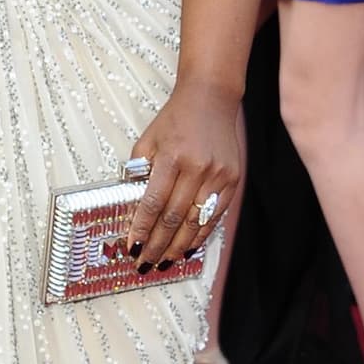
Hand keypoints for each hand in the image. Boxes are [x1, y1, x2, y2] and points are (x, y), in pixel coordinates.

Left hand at [125, 84, 240, 269]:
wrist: (210, 100)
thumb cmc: (175, 119)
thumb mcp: (148, 140)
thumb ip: (139, 172)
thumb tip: (132, 209)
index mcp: (172, 157)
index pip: (153, 202)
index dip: (141, 228)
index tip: (131, 247)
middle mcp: (197, 168)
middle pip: (174, 218)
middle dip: (157, 245)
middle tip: (144, 263)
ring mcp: (218, 175)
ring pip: (195, 222)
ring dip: (178, 247)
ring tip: (164, 262)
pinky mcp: (232, 180)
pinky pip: (214, 215)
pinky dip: (200, 235)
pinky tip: (188, 248)